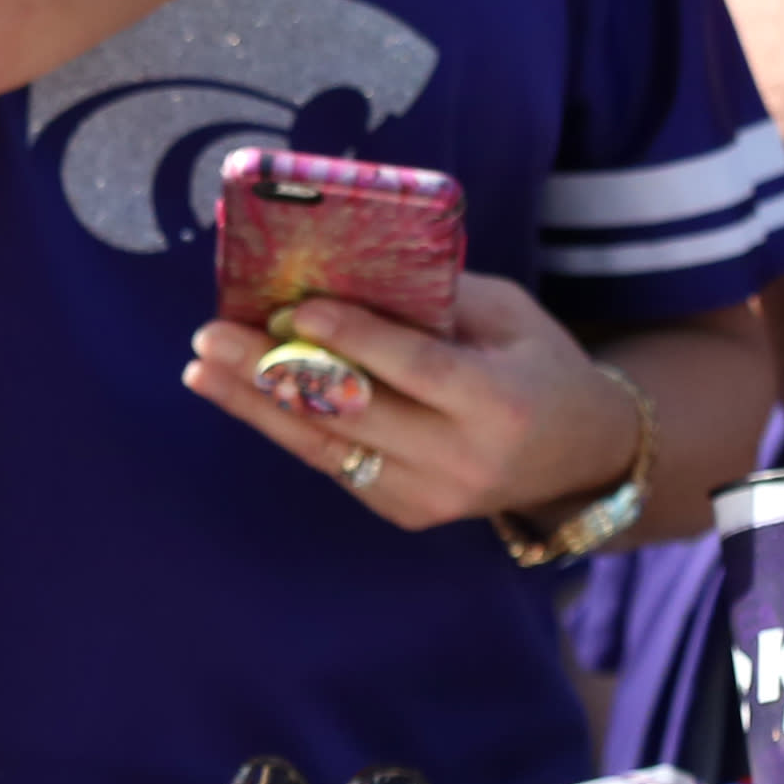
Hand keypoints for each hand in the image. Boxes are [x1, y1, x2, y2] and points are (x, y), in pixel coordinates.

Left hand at [182, 274, 637, 529]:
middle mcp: (463, 460)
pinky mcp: (403, 512)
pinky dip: (284, 425)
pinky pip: (333, 463)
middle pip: (353, 414)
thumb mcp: (507, 316)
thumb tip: (338, 270)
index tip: (293, 307)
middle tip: (211, 335)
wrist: (582, 456)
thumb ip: (433, 299)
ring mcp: (430, 497)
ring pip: (327, 447)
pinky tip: (237, 393)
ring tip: (201, 368)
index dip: (352, 338)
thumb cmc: (536, 363)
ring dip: (255, 405)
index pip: (415, 368)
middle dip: (272, 372)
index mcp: (498, 404)